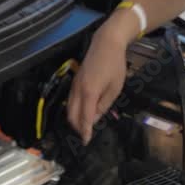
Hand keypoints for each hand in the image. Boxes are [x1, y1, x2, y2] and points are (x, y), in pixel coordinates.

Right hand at [67, 21, 131, 142]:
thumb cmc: (115, 65)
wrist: (105, 44)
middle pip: (72, 115)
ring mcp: (74, 86)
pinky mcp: (74, 82)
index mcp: (90, 93)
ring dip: (74, 120)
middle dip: (78, 127)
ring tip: (83, 127)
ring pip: (69, 109)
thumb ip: (104, 105)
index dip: (85, 130)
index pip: (85, 117)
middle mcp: (78, 91)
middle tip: (85, 135)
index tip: (86, 141)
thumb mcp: (115, 88)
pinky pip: (70, 101)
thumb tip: (95, 118)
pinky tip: (81, 113)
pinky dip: (74, 111)